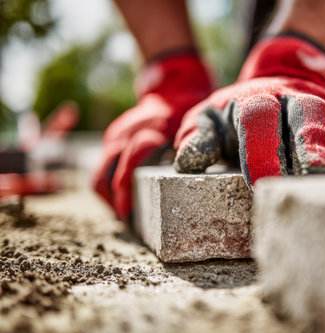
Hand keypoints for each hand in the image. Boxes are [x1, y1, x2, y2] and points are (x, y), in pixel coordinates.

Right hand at [93, 53, 211, 219]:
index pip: (125, 168)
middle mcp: (125, 134)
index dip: (124, 196)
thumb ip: (193, 147)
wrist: (173, 87)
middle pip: (102, 176)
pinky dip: (109, 185)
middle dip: (112, 203)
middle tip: (129, 222)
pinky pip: (103, 166)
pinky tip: (125, 196)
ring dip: (108, 197)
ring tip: (127, 214)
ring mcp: (116, 135)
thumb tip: (186, 178)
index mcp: (148, 132)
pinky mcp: (113, 137)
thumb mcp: (196, 125)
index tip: (130, 217)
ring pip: (98, 174)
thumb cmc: (189, 110)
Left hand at [174, 36, 324, 186]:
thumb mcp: (210, 121)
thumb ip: (198, 139)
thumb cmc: (238, 116)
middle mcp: (297, 102)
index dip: (260, 148)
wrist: (278, 87)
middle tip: (318, 180)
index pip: (259, 117)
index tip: (261, 183)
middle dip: (315, 149)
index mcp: (257, 101)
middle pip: (310, 118)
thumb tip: (187, 163)